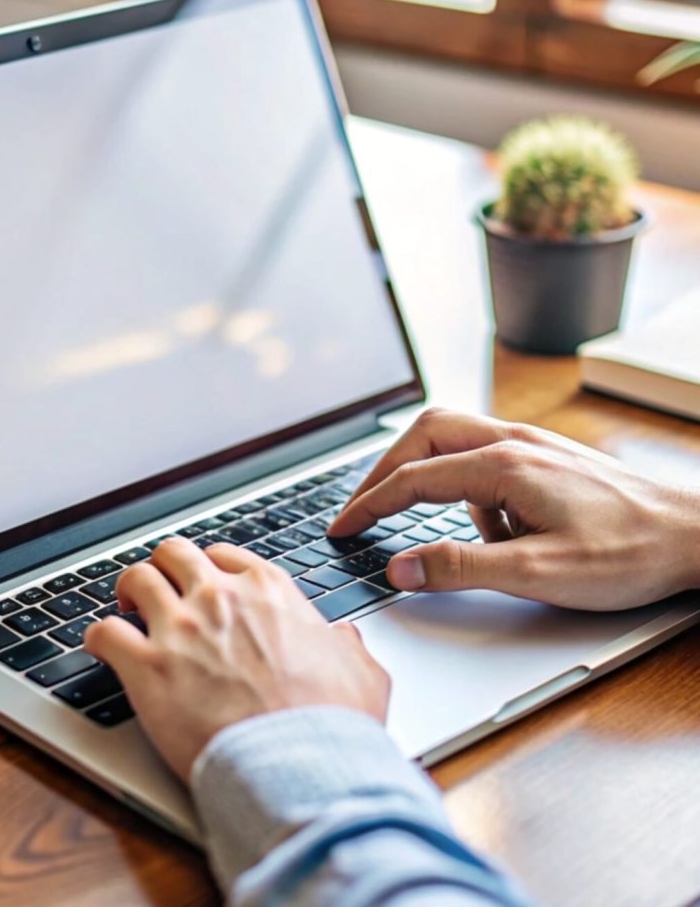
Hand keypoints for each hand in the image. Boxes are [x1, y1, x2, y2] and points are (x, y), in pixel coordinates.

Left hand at [82, 537, 389, 780]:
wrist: (301, 766)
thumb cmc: (331, 724)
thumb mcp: (361, 672)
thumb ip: (348, 646)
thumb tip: (343, 638)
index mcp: (268, 591)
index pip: (223, 554)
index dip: (207, 567)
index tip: (201, 583)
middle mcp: (220, 597)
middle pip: (173, 553)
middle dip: (163, 568)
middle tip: (159, 590)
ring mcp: (181, 628)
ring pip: (135, 578)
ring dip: (128, 592)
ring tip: (126, 610)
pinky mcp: (148, 667)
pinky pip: (103, 632)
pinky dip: (97, 637)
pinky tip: (101, 647)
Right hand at [328, 408, 699, 609]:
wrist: (697, 535)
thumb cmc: (629, 553)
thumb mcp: (538, 572)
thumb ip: (460, 568)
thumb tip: (399, 567)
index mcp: (504, 465)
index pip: (413, 478)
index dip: (369, 505)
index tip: (341, 528)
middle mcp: (513, 442)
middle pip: (423, 434)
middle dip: (385, 471)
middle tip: (364, 509)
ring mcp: (530, 445)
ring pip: (452, 438)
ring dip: (427, 475)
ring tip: (436, 528)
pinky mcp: (544, 457)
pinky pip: (485, 458)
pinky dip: (469, 491)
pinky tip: (494, 531)